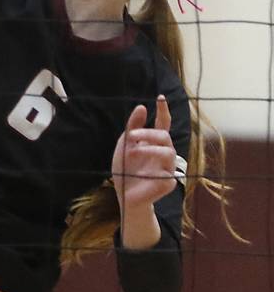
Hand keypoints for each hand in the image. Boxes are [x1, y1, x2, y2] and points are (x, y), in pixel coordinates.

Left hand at [112, 96, 177, 213]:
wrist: (124, 194)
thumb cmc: (125, 168)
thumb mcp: (124, 144)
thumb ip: (133, 127)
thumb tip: (141, 107)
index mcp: (154, 143)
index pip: (163, 124)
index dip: (163, 110)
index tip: (160, 97)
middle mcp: (164, 153)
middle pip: (165, 136)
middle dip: (148, 133)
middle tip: (132, 136)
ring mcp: (168, 168)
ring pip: (169, 152)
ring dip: (149, 149)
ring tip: (133, 152)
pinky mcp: (168, 183)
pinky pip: (166, 174)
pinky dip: (150, 172)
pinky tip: (141, 174)